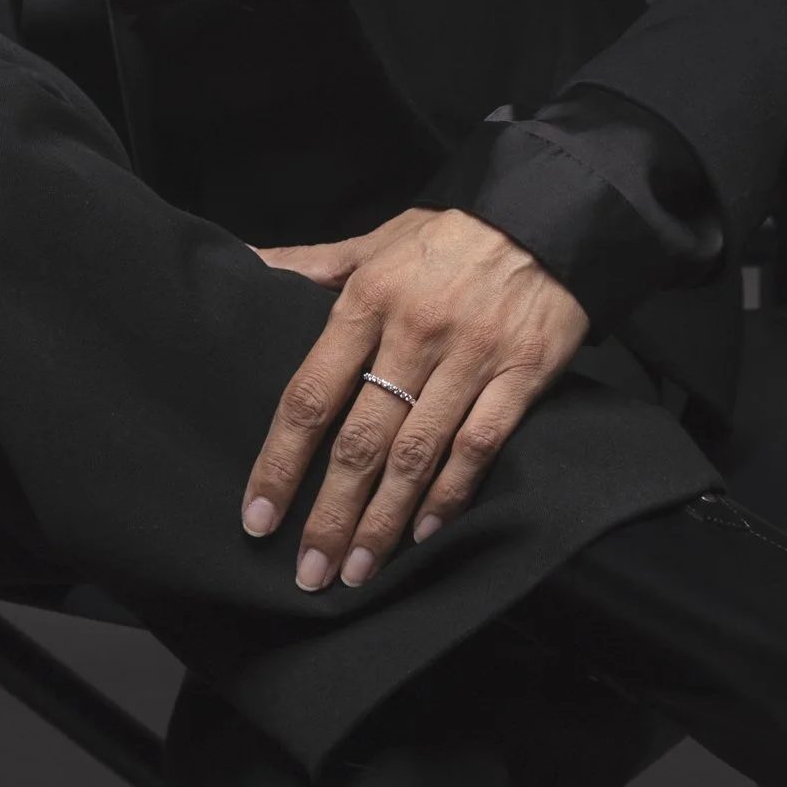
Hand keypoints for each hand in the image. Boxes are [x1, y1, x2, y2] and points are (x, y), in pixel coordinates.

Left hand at [242, 207, 589, 591]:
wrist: (546, 214)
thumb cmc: (449, 234)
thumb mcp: (374, 241)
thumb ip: (309, 265)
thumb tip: (240, 263)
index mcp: (367, 299)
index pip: (310, 394)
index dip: (280, 462)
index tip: (257, 517)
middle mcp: (414, 332)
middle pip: (360, 439)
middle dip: (329, 514)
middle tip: (308, 572)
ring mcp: (471, 357)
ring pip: (417, 454)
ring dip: (383, 520)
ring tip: (357, 572)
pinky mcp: (522, 374)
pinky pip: (480, 445)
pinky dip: (451, 494)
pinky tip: (425, 534)